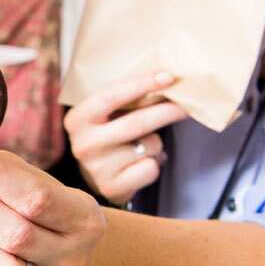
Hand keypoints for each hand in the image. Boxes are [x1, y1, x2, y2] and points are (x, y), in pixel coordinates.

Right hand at [63, 72, 188, 204]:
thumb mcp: (109, 113)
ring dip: (157, 143)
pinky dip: (155, 164)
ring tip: (144, 145)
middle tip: (187, 106)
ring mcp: (96, 168)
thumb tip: (168, 80)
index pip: (110, 96)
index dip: (142, 84)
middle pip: (137, 123)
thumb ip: (129, 98)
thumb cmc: (109, 132)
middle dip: (168, 112)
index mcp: (77, 119)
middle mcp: (82, 144)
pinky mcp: (111, 187)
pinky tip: (141, 164)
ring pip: (149, 146)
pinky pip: (150, 169)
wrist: (96, 174)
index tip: (169, 77)